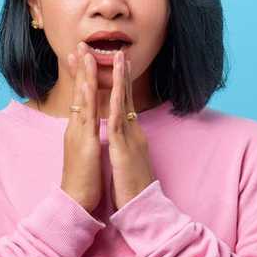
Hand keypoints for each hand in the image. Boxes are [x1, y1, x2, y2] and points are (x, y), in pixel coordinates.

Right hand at [60, 42, 102, 212]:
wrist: (75, 200)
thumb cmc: (82, 179)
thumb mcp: (85, 152)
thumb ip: (86, 137)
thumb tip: (89, 128)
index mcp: (78, 129)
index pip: (80, 97)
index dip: (82, 77)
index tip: (83, 58)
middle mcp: (75, 126)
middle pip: (78, 91)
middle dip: (79, 67)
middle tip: (80, 44)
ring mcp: (78, 132)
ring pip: (81, 98)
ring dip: (84, 75)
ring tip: (86, 53)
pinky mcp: (84, 141)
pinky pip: (87, 115)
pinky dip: (89, 97)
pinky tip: (91, 82)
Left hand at [107, 49, 155, 210]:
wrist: (143, 207)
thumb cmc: (134, 188)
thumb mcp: (129, 162)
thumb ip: (127, 147)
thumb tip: (123, 139)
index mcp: (133, 135)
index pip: (126, 104)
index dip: (121, 84)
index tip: (117, 65)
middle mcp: (134, 132)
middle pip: (126, 97)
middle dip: (120, 73)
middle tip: (116, 50)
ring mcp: (131, 137)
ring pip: (124, 102)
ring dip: (120, 79)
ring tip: (117, 57)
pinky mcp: (125, 147)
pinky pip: (119, 120)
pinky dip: (116, 102)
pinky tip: (113, 88)